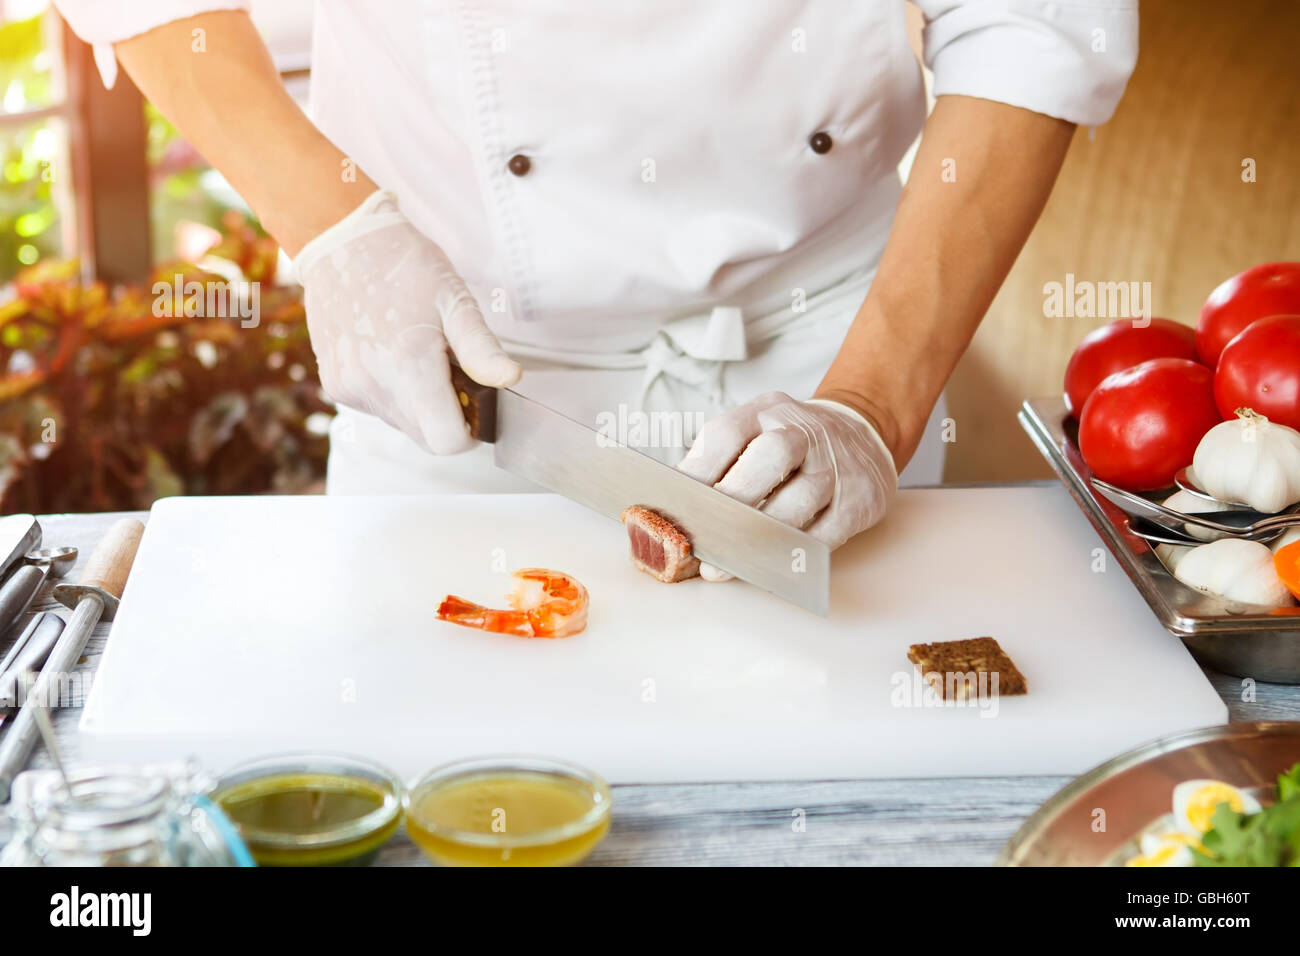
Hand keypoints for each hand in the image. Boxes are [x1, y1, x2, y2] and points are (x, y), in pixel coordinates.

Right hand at [294, 190, 520, 453]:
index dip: (469, 430)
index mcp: (407, 366)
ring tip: (417, 353)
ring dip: (419, 404)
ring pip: (402, 425)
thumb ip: (481, 349)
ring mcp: (349, 388)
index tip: (474, 401)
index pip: (447, 441)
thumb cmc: (406, 266)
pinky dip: (393, 393)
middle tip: (449, 369)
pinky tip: (391, 353)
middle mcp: (373, 386)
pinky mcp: (335, 385)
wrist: (342, 242)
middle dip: (445, 414)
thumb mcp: (454, 301)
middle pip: (426, 437)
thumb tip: (511, 379)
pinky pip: (378, 408)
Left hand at [677, 392, 897, 578]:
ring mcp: (836, 466)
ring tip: (724, 565)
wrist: (863, 435)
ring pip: (800, 500)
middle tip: (704, 535)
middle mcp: (805, 432)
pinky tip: (766, 566)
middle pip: (770, 457)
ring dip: (759, 536)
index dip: (698, 471)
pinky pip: (826, 533)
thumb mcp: (755, 431)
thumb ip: (717, 461)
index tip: (674, 505)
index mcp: (767, 411)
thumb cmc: (792, 444)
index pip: (728, 434)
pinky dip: (793, 553)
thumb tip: (672, 505)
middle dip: (733, 498)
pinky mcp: (859, 501)